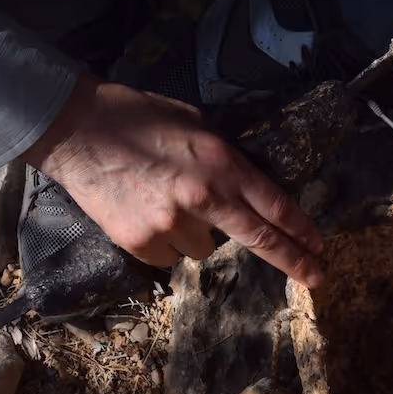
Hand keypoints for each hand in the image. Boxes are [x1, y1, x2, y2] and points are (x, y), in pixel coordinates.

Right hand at [23, 73, 323, 284]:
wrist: (75, 131)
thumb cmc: (136, 117)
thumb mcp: (194, 124)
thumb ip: (225, 158)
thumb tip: (248, 185)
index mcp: (219, 164)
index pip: (273, 205)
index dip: (300, 228)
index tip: (318, 245)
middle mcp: (202, 198)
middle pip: (259, 239)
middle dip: (292, 259)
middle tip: (317, 276)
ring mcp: (170, 226)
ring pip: (205, 247)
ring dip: (198, 232)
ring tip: (168, 202)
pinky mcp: (141, 244)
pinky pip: (170, 255)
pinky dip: (165, 240)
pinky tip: (146, 212)